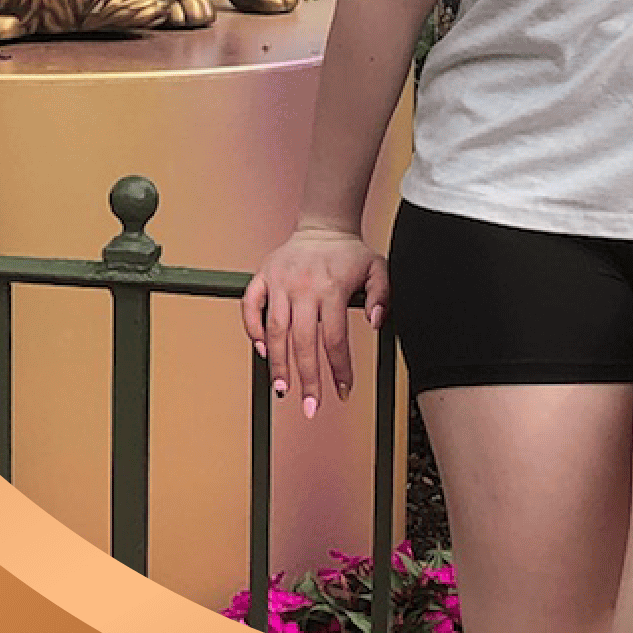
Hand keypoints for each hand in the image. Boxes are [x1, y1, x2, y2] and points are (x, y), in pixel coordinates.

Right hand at [241, 226, 389, 418]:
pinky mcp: (263, 276)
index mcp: (332, 288)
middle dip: (307, 379)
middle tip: (310, 407)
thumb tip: (375, 322)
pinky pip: (250, 305)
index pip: (335, 339)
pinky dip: (252, 328)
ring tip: (283, 389)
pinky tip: (262, 350)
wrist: (324, 225)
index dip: (339, 369)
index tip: (343, 391)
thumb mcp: (378, 269)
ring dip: (277, 363)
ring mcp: (281, 282)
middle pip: (303, 342)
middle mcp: (304, 287)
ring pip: (275, 330)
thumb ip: (382, 296)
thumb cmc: (350, 252)